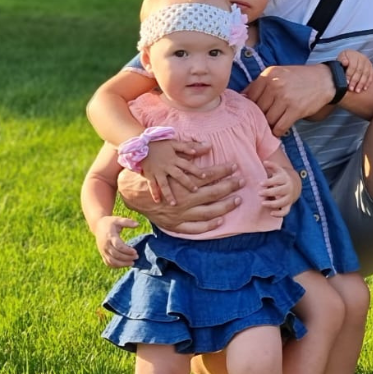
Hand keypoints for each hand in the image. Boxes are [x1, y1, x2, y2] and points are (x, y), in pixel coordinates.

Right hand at [93, 215, 138, 267]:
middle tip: (136, 257)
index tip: (135, 251)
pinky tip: (124, 265)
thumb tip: (138, 224)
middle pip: (116, 255)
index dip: (127, 250)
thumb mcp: (118, 219)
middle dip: (127, 257)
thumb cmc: (110, 222)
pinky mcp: (102, 254)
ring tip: (132, 263)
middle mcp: (105, 245)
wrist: (98, 226)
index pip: (118, 246)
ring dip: (122, 264)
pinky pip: (108, 263)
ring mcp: (103, 251)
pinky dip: (116, 266)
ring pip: (112, 261)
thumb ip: (128, 222)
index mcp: (110, 236)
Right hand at [117, 163, 242, 234]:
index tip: (234, 166)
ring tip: (237, 199)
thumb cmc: (151, 172)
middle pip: (212, 193)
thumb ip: (188, 151)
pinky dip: (208, 225)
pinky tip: (220, 220)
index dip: (223, 170)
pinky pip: (194, 228)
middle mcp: (183, 199)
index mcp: (181, 182)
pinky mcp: (174, 224)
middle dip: (229, 187)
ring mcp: (179, 214)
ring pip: (207, 212)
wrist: (131, 191)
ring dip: (224, 206)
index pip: (208, 175)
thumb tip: (207, 145)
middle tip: (241, 181)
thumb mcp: (167, 161)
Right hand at [141, 139, 214, 202]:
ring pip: (164, 183)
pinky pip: (151, 185)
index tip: (206, 177)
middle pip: (178, 175)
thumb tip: (208, 146)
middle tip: (195, 191)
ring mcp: (157, 171)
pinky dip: (154, 193)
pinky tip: (157, 201)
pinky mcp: (149, 174)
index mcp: (174, 158)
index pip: (188, 164)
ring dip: (169, 193)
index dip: (196, 170)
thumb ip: (191, 146)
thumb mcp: (175, 143)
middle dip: (187, 183)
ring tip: (174, 204)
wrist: (140, 143)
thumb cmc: (160, 144)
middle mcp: (167, 166)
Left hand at [245, 64, 333, 135]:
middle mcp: (274, 85)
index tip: (254, 112)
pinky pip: (279, 127)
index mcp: (268, 75)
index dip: (250, 106)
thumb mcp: (279, 73)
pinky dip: (278, 132)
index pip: (249, 96)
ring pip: (268, 120)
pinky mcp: (295, 109)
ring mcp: (285, 98)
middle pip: (258, 109)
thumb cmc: (299, 78)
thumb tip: (242, 97)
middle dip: (260, 117)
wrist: (324, 80)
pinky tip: (280, 130)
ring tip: (272, 125)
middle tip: (264, 120)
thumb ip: (261, 83)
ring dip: (269, 125)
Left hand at [260, 159, 297, 217]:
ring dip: (272, 204)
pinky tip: (271, 213)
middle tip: (259, 193)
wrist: (294, 185)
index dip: (269, 182)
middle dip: (269, 192)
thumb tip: (264, 162)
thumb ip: (272, 165)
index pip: (278, 180)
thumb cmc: (282, 177)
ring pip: (282, 202)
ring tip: (262, 203)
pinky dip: (279, 214)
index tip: (260, 183)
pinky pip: (285, 212)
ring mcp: (289, 197)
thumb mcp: (278, 170)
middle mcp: (288, 188)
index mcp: (285, 179)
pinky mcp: (289, 205)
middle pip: (280, 191)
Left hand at [338, 49, 372, 92]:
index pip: (352, 66)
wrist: (353, 55)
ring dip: (361, 83)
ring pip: (366, 74)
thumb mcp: (342, 57)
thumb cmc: (345, 58)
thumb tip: (345, 62)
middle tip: (351, 89)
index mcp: (354, 55)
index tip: (346, 82)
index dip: (349, 75)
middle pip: (359, 71)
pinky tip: (364, 88)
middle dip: (355, 81)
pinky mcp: (371, 68)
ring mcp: (368, 63)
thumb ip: (342, 59)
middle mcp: (362, 58)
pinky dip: (368, 83)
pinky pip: (371, 76)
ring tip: (357, 90)